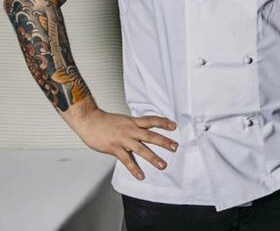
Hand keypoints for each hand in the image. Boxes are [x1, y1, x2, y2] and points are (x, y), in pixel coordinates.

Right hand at [63, 101, 177, 179]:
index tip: (174, 125)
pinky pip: (126, 160)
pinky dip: (134, 169)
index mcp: (133, 122)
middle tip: (175, 147)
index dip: (163, 122)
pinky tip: (141, 175)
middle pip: (150, 135)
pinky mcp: (114, 148)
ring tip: (163, 164)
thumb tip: (141, 131)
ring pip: (141, 149)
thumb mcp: (123, 120)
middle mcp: (130, 130)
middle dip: (164, 141)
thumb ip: (133, 126)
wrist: (88, 120)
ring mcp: (123, 139)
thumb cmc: (104, 121)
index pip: (151, 120)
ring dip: (153, 157)